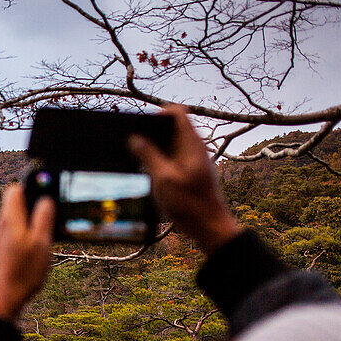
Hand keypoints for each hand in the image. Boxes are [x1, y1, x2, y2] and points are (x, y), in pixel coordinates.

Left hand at [0, 184, 54, 320]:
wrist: (2, 299)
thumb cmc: (23, 272)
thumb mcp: (41, 242)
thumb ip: (43, 218)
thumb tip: (45, 200)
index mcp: (10, 219)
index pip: (14, 189)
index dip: (30, 186)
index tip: (45, 191)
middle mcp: (0, 226)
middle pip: (16, 205)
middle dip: (34, 209)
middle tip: (50, 223)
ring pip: (17, 222)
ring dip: (31, 227)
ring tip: (44, 244)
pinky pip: (14, 236)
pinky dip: (25, 240)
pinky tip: (34, 256)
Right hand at [128, 105, 240, 253]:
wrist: (210, 227)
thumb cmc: (190, 204)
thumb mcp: (164, 179)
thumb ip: (148, 156)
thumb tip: (134, 138)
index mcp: (191, 144)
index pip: (177, 113)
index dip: (157, 114)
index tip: (139, 124)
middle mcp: (193, 149)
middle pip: (171, 128)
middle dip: (151, 132)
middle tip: (130, 142)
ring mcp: (191, 161)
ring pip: (169, 145)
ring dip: (153, 148)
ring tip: (134, 158)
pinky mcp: (188, 173)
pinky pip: (171, 159)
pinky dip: (158, 161)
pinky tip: (146, 173)